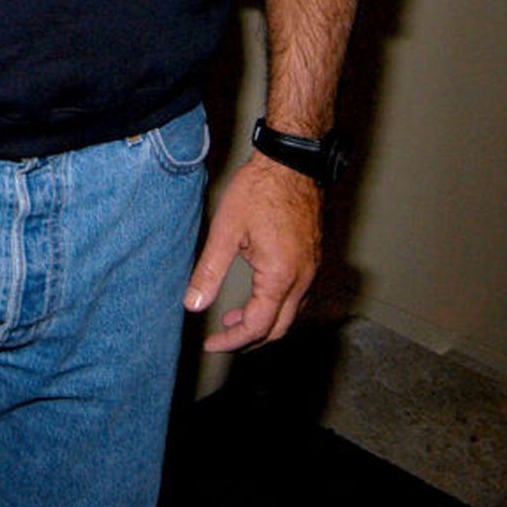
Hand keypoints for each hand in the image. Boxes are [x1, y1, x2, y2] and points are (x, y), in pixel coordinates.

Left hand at [184, 153, 321, 351]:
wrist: (293, 162)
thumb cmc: (260, 190)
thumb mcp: (226, 230)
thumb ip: (209, 270)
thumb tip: (193, 304)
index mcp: (281, 276)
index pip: (258, 327)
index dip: (233, 341)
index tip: (213, 344)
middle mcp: (303, 279)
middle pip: (279, 328)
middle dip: (250, 339)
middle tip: (223, 339)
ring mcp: (312, 269)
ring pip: (291, 313)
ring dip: (263, 322)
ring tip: (234, 316)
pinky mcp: (313, 258)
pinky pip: (298, 296)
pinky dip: (276, 305)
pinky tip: (258, 293)